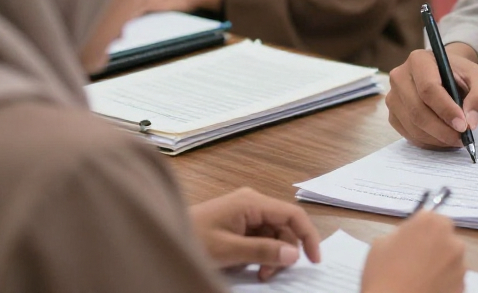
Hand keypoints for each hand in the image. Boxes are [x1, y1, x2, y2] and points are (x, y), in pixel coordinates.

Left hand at [189, 187, 321, 280]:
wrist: (163, 237)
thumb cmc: (194, 239)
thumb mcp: (229, 250)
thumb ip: (263, 251)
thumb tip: (294, 254)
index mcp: (252, 202)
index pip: (293, 214)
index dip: (308, 236)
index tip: (314, 261)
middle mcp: (252, 202)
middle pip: (284, 226)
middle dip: (284, 251)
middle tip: (270, 275)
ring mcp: (244, 211)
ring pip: (273, 234)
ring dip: (272, 255)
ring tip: (259, 274)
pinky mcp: (237, 221)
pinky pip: (259, 236)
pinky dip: (260, 253)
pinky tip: (249, 266)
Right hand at [361, 211, 465, 292]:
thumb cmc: (383, 274)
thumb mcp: (381, 243)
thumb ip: (401, 233)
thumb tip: (410, 236)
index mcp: (430, 223)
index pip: (430, 217)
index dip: (420, 229)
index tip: (411, 241)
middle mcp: (451, 239)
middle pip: (445, 236)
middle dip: (434, 244)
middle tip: (416, 260)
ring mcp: (460, 264)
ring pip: (451, 257)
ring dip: (440, 263)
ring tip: (421, 277)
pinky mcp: (463, 285)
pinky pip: (453, 277)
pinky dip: (445, 281)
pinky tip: (428, 287)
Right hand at [387, 44, 477, 148]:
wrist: (447, 76)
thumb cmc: (462, 75)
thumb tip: (470, 122)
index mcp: (419, 60)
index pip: (428, 88)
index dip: (446, 110)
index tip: (464, 125)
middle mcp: (400, 77)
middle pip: (417, 110)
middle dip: (442, 129)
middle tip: (462, 138)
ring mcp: (393, 97)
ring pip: (412, 125)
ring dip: (437, 138)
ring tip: (456, 139)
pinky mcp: (393, 115)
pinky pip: (408, 134)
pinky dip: (428, 142)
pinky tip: (444, 138)